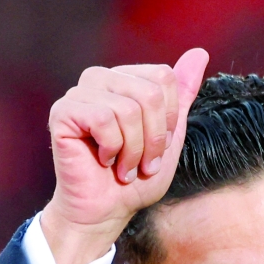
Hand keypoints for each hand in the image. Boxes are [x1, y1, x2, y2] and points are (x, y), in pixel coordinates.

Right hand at [41, 48, 209, 263]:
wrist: (106, 211)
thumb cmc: (135, 179)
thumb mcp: (170, 137)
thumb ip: (182, 96)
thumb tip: (200, 53)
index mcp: (126, 80)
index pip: (164, 77)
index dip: (168, 120)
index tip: (157, 147)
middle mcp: (101, 79)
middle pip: (150, 93)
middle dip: (153, 139)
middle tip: (142, 163)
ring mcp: (79, 93)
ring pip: (128, 108)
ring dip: (133, 149)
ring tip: (123, 167)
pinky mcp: (63, 111)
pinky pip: (103, 118)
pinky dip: (112, 148)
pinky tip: (103, 160)